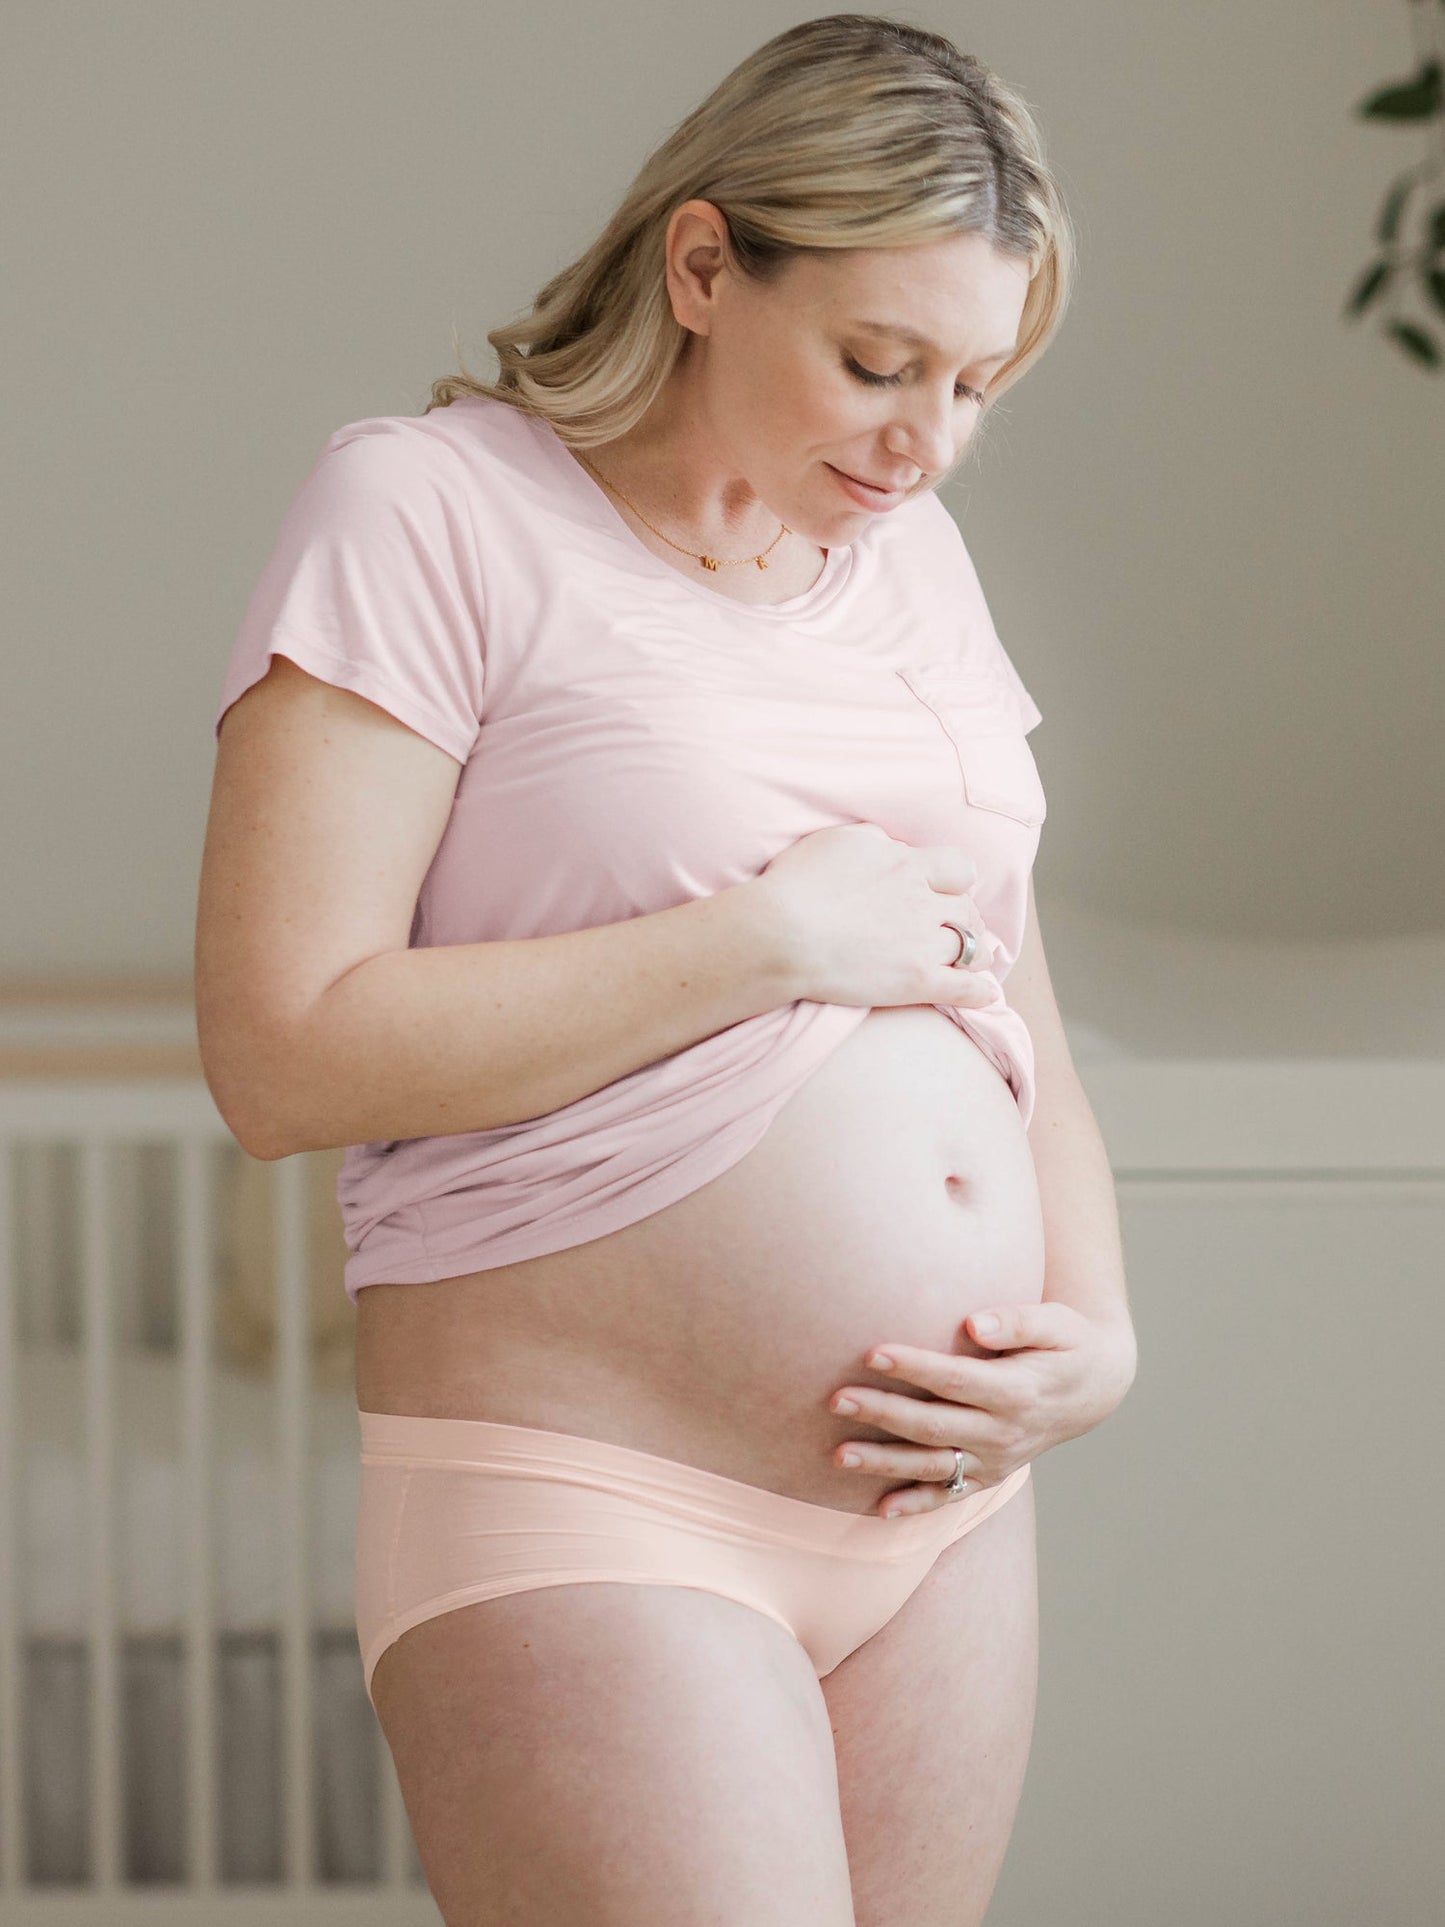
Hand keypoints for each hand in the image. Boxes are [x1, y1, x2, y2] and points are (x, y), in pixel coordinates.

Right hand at [753, 823, 999, 1011]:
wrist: (780, 933)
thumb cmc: (797, 884)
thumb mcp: (837, 841)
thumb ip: (873, 840)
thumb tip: (890, 846)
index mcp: (905, 864)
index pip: (956, 867)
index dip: (955, 880)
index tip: (945, 889)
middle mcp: (922, 900)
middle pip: (967, 908)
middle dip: (965, 917)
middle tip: (956, 927)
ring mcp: (922, 943)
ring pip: (973, 946)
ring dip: (976, 952)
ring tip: (974, 959)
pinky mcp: (917, 982)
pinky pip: (964, 988)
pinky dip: (979, 992)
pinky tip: (985, 995)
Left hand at [825, 1302, 1138, 1517]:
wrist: (1095, 1390)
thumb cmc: (1069, 1344)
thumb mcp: (1057, 1323)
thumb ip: (1017, 1321)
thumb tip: (973, 1324)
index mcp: (1018, 1391)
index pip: (955, 1379)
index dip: (914, 1366)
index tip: (872, 1352)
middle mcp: (1005, 1433)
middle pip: (933, 1425)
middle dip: (882, 1413)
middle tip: (836, 1399)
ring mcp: (996, 1460)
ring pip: (932, 1466)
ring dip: (884, 1462)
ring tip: (838, 1456)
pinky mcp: (989, 1476)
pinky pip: (949, 1496)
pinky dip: (917, 1505)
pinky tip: (880, 1509)